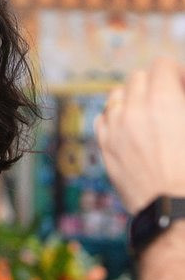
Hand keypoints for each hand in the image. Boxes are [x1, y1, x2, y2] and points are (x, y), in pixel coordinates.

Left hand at [95, 57, 184, 214]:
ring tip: (151, 114)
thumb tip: (178, 92)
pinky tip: (131, 127)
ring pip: (117, 96)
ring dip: (133, 98)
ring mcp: (114, 129)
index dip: (177, 74)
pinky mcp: (105, 148)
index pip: (161, 65)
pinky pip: (103, 118)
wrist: (178, 214)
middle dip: (155, 84)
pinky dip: (116, 117)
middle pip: (138, 77)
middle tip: (172, 101)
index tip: (184, 87)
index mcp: (164, 102)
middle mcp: (133, 110)